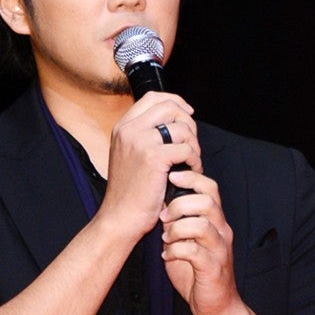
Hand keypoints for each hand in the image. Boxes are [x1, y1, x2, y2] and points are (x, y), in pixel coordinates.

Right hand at [98, 92, 201, 240]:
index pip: (153, 98)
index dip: (176, 102)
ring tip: (191, 161)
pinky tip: (191, 171)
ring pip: (181, 128)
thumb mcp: (129, 155)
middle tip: (192, 143)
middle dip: (188, 123)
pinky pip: (186, 149)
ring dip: (194, 145)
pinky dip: (195, 160)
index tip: (187, 115)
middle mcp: (129, 129)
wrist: (120, 216)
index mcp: (123, 127)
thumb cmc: (128, 192)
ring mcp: (140, 141)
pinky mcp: (154, 157)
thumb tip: (174, 124)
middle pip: (170, 107)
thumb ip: (144, 136)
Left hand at [160, 168, 241, 314]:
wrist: (217, 306)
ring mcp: (219, 250)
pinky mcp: (213, 268)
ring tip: (166, 238)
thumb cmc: (198, 272)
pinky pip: (193, 252)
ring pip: (201, 225)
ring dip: (176, 228)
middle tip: (163, 216)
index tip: (171, 176)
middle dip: (179, 204)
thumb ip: (177, 222)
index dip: (191, 177)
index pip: (210, 189)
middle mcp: (221, 232)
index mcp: (215, 221)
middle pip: (207, 202)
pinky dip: (175, 250)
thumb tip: (159, 203)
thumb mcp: (185, 241)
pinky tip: (167, 255)